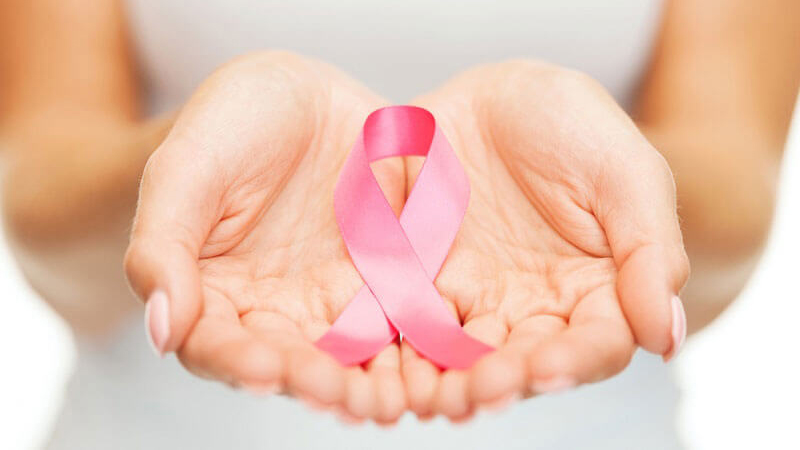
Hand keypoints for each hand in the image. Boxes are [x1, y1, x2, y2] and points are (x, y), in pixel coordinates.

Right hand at [124, 51, 408, 423]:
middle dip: (315, 382)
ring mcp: (336, 301)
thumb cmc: (228, 127)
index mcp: (214, 296)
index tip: (263, 369)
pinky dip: (419, 343)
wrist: (300, 96)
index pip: (217, 345)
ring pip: (354, 356)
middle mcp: (277, 312)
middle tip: (337, 392)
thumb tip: (162, 331)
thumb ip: (163, 246)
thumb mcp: (186, 170)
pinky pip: (406, 319)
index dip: (237, 361)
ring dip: (371, 382)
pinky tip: (436, 356)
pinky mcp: (389, 281)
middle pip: (292, 364)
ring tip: (389, 397)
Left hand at [400, 61, 688, 420]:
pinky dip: (402, 350)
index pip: (595, 343)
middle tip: (482, 390)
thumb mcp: (625, 172)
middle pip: (524, 362)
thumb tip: (666, 340)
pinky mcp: (422, 283)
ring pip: (465, 355)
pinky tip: (393, 368)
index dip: (575, 361)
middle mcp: (536, 308)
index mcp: (597, 290)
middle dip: (504, 380)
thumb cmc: (572, 126)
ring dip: (450, 380)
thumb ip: (650, 250)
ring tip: (436, 394)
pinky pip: (410, 323)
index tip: (548, 368)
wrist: (494, 96)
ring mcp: (476, 298)